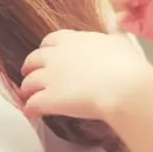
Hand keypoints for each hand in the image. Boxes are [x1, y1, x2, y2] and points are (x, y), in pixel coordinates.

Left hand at [19, 29, 152, 120]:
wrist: (123, 87)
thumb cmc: (126, 64)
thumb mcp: (118, 42)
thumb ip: (108, 40)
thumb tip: (112, 39)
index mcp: (72, 40)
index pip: (50, 40)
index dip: (46, 49)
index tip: (46, 54)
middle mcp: (56, 56)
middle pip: (33, 59)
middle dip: (29, 67)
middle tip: (29, 74)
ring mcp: (50, 77)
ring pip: (29, 82)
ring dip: (26, 89)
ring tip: (26, 96)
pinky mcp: (49, 98)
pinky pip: (32, 104)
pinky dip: (30, 108)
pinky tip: (30, 112)